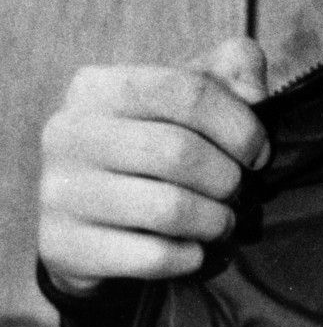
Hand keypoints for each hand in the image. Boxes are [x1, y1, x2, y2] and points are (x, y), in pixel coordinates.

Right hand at [38, 38, 270, 296]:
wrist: (90, 223)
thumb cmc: (152, 149)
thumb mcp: (188, 100)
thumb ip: (232, 69)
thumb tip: (252, 91)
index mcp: (99, 87)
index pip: (187, 91)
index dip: (240, 126)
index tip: (258, 154)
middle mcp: (69, 132)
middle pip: (179, 152)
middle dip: (228, 180)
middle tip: (240, 194)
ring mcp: (60, 190)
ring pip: (169, 209)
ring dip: (215, 222)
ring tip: (221, 223)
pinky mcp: (65, 245)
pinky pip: (153, 256)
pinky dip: (190, 257)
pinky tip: (193, 250)